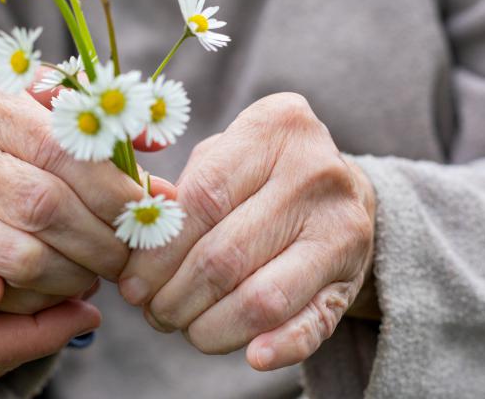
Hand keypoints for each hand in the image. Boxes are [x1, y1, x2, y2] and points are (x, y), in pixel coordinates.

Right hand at [0, 79, 147, 313]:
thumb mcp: (61, 116)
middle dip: (100, 239)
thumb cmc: (29, 137)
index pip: (61, 149)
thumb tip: (160, 176)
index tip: (144, 211)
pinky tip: (65, 285)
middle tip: (131, 252)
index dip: (111, 189)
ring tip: (100, 269)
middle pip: (42, 206)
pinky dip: (44, 299)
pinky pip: (1, 291)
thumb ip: (108, 133)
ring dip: (76, 274)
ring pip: (22, 257)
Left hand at [120, 93, 376, 370]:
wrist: (342, 189)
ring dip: (210, 327)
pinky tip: (252, 357)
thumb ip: (181, 192)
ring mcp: (343, 226)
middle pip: (225, 255)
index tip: (130, 283)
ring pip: (261, 297)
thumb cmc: (258, 172)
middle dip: (175, 296)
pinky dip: (282, 346)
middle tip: (153, 312)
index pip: (202, 199)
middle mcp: (316, 172)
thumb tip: (135, 252)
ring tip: (184, 327)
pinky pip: (314, 322)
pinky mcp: (354, 276)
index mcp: (275, 127)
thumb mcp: (223, 155)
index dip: (157, 252)